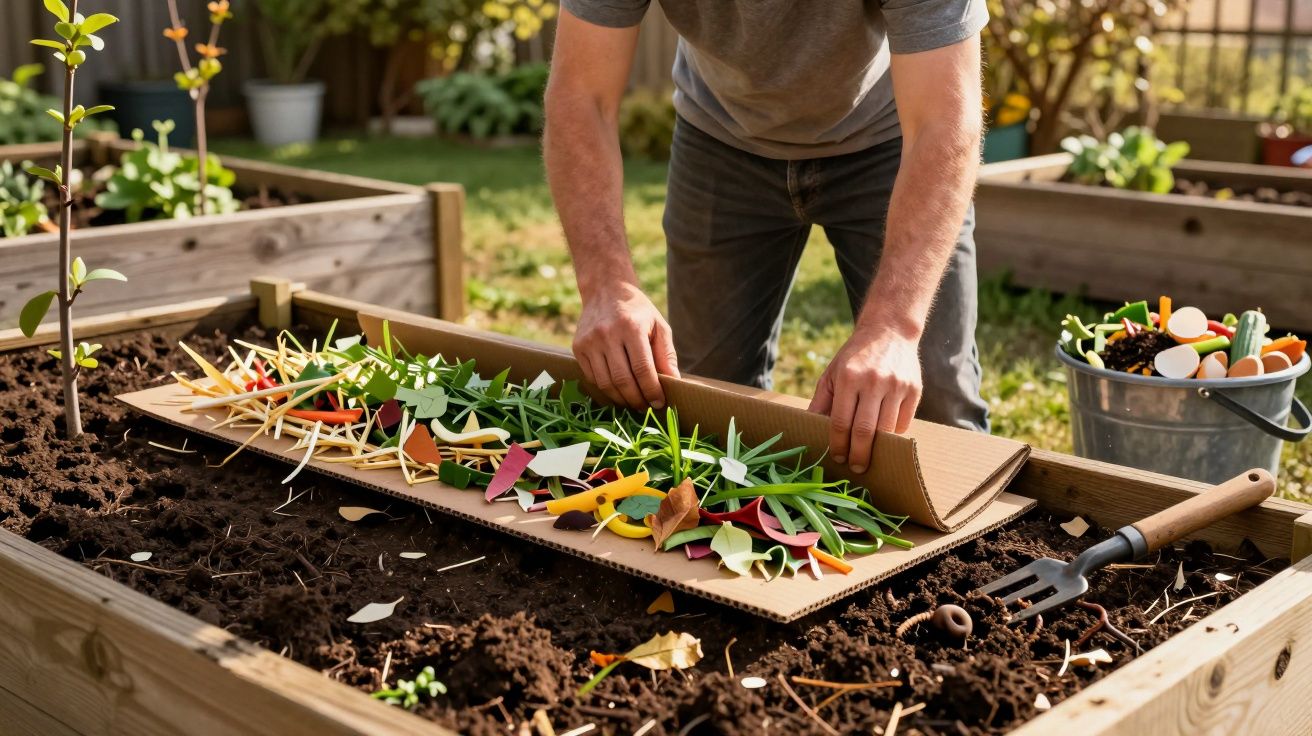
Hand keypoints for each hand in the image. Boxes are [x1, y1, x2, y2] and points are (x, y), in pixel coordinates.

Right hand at [573, 283, 679, 409]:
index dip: (651, 390)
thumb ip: (666, 354)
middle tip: (646, 408)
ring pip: (605, 383)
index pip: (642, 368)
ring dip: (621, 399)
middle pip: (622, 379)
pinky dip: (606, 389)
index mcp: (631, 328)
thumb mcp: (659, 326)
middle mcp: (607, 334)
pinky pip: (592, 377)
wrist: (606, 290)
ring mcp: (589, 342)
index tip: (659, 403)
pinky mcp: (577, 347)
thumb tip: (673, 382)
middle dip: (636, 399)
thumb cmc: (638, 311)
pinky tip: (618, 391)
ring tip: (633, 403)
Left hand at [808, 327, 921, 472]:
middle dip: (859, 455)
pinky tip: (885, 438)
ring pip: (887, 430)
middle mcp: (874, 382)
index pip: (841, 422)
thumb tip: (809, 427)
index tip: (837, 456)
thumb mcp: (832, 372)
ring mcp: (896, 386)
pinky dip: (894, 435)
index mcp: (849, 378)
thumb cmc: (855, 356)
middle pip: (865, 431)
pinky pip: (904, 423)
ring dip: (878, 448)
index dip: (838, 444)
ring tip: (869, 457)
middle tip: (856, 468)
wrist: (889, 331)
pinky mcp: (914, 389)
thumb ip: (822, 401)